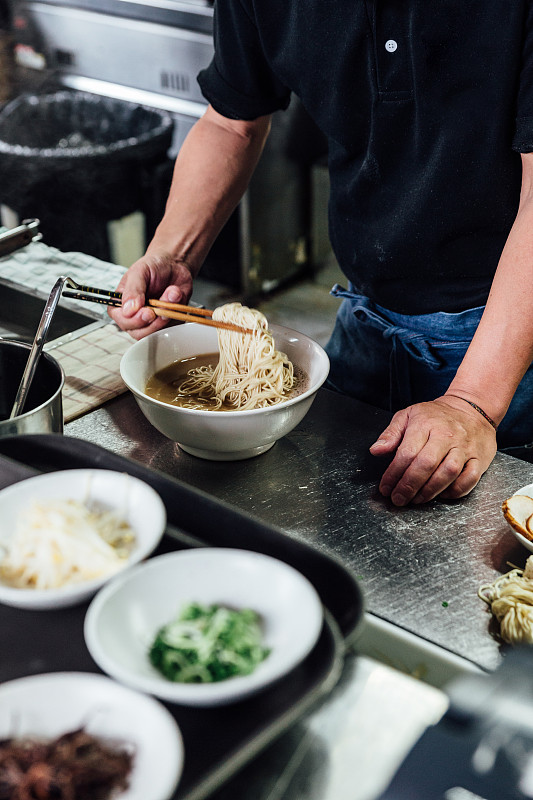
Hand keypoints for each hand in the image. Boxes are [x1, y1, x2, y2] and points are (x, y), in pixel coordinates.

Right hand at [107, 251, 193, 339]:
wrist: (174, 265)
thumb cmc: (153, 266)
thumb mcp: (139, 272)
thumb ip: (132, 290)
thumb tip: (127, 310)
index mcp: (121, 304)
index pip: (122, 320)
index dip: (134, 320)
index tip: (148, 312)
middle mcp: (134, 316)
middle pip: (138, 332)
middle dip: (153, 321)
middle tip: (161, 306)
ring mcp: (151, 322)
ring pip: (156, 333)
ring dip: (167, 315)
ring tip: (171, 295)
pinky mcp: (166, 323)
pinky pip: (172, 328)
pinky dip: (177, 314)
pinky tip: (176, 299)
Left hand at [369, 396, 497, 505]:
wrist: (471, 408)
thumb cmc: (435, 415)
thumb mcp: (408, 415)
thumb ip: (390, 434)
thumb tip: (376, 451)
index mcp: (425, 424)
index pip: (406, 453)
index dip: (393, 474)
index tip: (385, 488)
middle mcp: (446, 436)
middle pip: (426, 464)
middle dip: (409, 486)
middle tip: (398, 498)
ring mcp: (465, 448)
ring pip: (448, 473)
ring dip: (430, 491)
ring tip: (416, 499)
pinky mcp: (480, 458)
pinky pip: (470, 478)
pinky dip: (456, 491)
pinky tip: (442, 495)